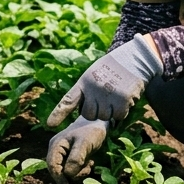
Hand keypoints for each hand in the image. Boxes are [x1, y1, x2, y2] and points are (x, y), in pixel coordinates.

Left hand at [46, 36, 163, 126]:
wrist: (133, 59)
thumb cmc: (111, 68)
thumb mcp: (93, 75)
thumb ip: (86, 91)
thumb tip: (83, 112)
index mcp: (84, 82)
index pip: (68, 100)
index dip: (58, 113)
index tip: (50, 124)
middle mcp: (94, 89)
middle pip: (88, 115)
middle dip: (95, 111)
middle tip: (104, 98)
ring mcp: (107, 95)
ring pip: (104, 117)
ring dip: (110, 111)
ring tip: (114, 95)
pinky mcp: (122, 100)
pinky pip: (118, 117)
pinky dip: (122, 111)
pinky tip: (124, 98)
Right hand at [47, 117, 108, 183]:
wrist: (100, 122)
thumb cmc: (91, 131)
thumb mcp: (84, 143)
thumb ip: (75, 159)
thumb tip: (68, 174)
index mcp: (56, 145)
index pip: (52, 165)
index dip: (58, 178)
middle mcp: (57, 150)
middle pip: (58, 170)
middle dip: (72, 174)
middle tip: (86, 169)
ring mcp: (64, 154)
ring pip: (66, 172)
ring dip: (78, 172)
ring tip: (89, 164)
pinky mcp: (71, 157)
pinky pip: (73, 169)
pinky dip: (81, 170)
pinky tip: (89, 162)